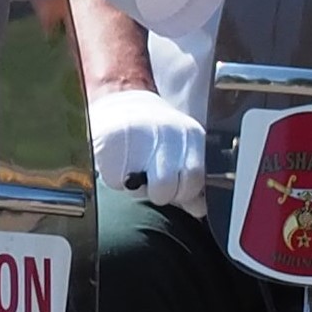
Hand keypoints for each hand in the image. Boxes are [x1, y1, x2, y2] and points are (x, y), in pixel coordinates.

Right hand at [86, 84, 206, 213]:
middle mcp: (168, 133)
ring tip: (134, 172)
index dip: (183, 192)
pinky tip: (119, 164)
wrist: (123, 102)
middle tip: (151, 182)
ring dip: (136, 188)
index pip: (194, 179)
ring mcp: (138, 135)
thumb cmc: (155, 136)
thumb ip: (191, 181)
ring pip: (139, 188)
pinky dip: (115, 180)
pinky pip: (115, 180)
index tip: (174, 188)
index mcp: (191, 136)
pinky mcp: (111, 139)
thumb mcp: (180, 153)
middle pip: (166, 187)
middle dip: (159, 194)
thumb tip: (199, 209)